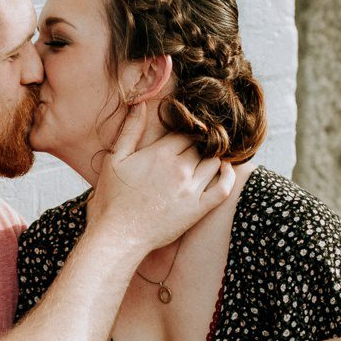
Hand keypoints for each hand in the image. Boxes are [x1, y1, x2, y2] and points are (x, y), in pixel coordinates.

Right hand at [85, 102, 234, 254]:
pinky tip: (225, 170)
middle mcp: (180, 169)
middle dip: (198, 144)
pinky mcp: (198, 209)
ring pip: (214, 162)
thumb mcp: (115, 159)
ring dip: (212, 157)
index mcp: (161, 153)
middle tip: (194, 147)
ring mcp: (191, 190)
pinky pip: (223, 188)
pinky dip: (228, 176)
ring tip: (206, 158)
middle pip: (200, 146)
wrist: (118, 236)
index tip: (183, 137)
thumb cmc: (112, 198)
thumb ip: (130, 131)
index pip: (185, 132)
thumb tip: (140, 105)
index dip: (185, 133)